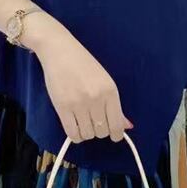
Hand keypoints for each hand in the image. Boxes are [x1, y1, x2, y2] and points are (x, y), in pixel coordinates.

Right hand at [25, 14, 132, 142]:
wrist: (60, 51)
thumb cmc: (84, 65)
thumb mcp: (105, 82)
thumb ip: (115, 106)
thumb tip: (126, 126)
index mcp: (110, 91)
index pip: (117, 125)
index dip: (116, 134)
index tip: (113, 135)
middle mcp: (96, 99)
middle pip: (102, 132)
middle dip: (99, 130)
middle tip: (94, 121)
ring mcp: (78, 104)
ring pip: (88, 134)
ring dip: (87, 133)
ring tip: (83, 122)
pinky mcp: (62, 107)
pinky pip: (72, 133)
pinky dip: (76, 135)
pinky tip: (75, 127)